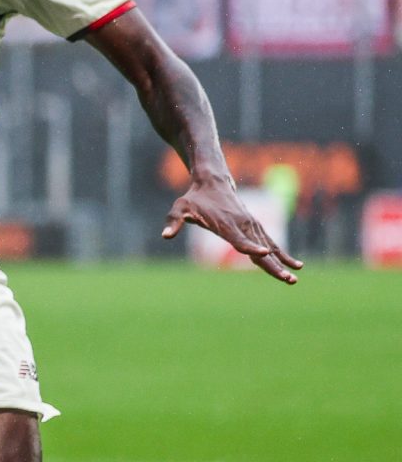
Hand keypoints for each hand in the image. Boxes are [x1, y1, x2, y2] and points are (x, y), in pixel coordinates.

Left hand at [163, 174, 301, 283]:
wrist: (214, 182)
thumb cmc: (195, 198)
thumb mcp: (180, 207)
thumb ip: (174, 221)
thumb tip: (165, 235)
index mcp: (227, 225)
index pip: (239, 239)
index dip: (250, 247)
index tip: (263, 254)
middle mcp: (244, 226)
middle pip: (260, 250)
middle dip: (273, 265)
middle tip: (287, 279)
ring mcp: (253, 226)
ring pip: (270, 249)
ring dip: (282, 264)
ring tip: (294, 279)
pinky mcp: (256, 227)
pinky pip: (272, 243)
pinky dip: (283, 254)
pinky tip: (296, 265)